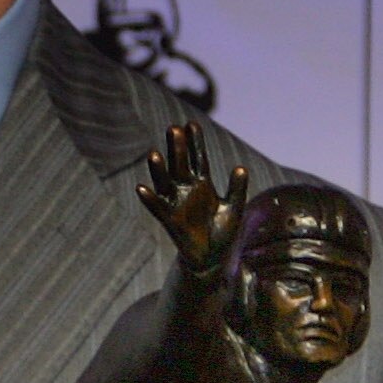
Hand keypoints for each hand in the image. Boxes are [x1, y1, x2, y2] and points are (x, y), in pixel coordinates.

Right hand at [135, 122, 247, 274]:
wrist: (213, 258)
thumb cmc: (222, 233)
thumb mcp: (234, 209)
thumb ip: (237, 189)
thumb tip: (240, 168)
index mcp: (203, 184)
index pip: (198, 158)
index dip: (195, 142)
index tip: (191, 124)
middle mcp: (186, 190)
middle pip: (180, 164)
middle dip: (177, 148)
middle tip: (173, 129)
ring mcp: (176, 203)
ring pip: (165, 182)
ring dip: (159, 169)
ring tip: (154, 154)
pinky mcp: (169, 220)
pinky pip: (157, 207)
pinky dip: (149, 199)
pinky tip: (141, 188)